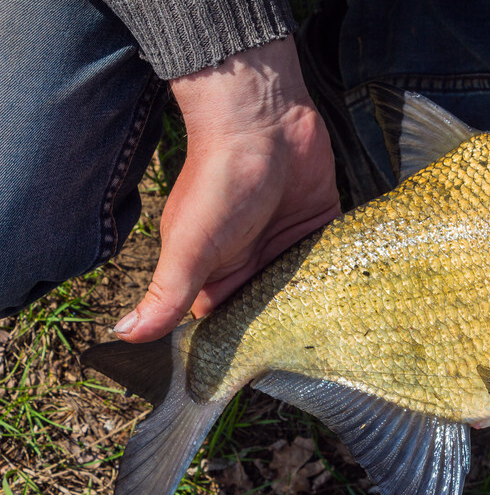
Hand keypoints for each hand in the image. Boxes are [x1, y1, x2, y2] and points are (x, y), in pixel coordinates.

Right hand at [114, 36, 340, 342]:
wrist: (263, 120)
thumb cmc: (219, 181)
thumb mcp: (189, 245)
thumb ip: (166, 293)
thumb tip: (123, 335)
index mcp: (214, 272)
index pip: (226, 321)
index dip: (238, 347)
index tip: (256, 373)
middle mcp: (252, 261)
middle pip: (270, 310)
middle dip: (285, 331)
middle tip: (306, 365)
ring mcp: (287, 244)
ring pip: (305, 289)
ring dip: (318, 306)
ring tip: (337, 341)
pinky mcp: (321, 225)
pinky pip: (335, 260)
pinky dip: (344, 276)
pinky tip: (361, 304)